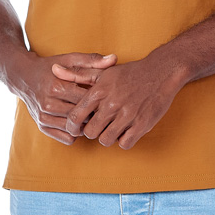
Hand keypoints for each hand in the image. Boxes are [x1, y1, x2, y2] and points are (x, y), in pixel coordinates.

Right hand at [16, 51, 116, 143]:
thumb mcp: (69, 59)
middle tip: (104, 111)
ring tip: (92, 116)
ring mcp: (43, 117)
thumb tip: (114, 59)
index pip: (87, 99)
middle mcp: (48, 103)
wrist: (23, 77)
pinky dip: (76, 133)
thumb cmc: (50, 67)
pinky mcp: (41, 126)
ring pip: (75, 129)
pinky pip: (67, 138)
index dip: (100, 100)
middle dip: (95, 114)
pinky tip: (80, 123)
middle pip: (81, 116)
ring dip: (86, 125)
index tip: (107, 97)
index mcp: (56, 86)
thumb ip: (92, 60)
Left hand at [52, 53, 185, 148]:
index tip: (76, 127)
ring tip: (112, 128)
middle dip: (92, 132)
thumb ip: (78, 74)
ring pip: (106, 140)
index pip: (76, 116)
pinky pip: (124, 144)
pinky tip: (126, 131)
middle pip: (90, 132)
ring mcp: (127, 115)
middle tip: (98, 126)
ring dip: (107, 137)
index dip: (73, 126)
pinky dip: (124, 140)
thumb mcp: (103, 72)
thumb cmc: (130, 73)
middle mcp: (112, 104)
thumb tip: (53, 70)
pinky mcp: (142, 124)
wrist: (161, 72)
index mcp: (100, 91)